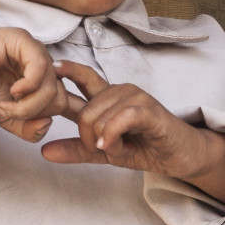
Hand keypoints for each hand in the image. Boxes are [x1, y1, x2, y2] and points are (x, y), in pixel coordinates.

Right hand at [0, 28, 69, 142]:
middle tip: (8, 112)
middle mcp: (44, 64)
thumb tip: (47, 123)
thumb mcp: (7, 118)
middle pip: (60, 97)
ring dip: (28, 105)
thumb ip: (29, 128)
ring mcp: (35, 50)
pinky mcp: (23, 40)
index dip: (44, 118)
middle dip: (34, 113)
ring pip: (51, 86)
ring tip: (5, 105)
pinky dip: (28, 86)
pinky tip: (12, 90)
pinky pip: (40, 67)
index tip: (19, 121)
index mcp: (43, 80)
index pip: (63, 103)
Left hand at [42, 60, 202, 175]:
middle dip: (89, 140)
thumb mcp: (105, 151)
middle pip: (84, 112)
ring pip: (99, 118)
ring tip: (123, 147)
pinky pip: (119, 120)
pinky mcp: (148, 110)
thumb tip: (44, 151)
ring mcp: (135, 97)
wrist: (180, 156)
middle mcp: (120, 91)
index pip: (84, 78)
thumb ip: (76, 149)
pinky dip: (113, 137)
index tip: (52, 68)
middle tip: (108, 149)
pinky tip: (117, 147)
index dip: (68, 71)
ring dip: (106, 143)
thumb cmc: (145, 147)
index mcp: (108, 98)